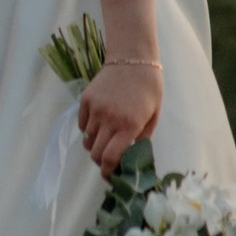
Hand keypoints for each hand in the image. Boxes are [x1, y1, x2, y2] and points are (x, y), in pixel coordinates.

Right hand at [77, 58, 160, 176]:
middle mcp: (109, 119)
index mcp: (129, 125)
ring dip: (95, 145)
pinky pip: (81, 125)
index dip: (108, 172)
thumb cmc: (149, 88)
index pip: (110, 158)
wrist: (133, 58)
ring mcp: (95, 109)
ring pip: (87, 140)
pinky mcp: (85, 100)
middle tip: (108, 160)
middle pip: (95, 154)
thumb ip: (142, 139)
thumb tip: (132, 159)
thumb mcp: (153, 116)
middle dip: (101, 162)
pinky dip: (88, 130)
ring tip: (105, 138)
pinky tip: (99, 123)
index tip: (110, 176)